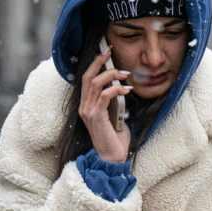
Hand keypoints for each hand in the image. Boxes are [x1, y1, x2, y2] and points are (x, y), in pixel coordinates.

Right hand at [79, 47, 132, 162]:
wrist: (112, 158)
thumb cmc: (115, 139)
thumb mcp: (114, 116)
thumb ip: (114, 103)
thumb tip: (122, 90)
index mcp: (87, 106)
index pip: (87, 80)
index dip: (95, 65)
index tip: (105, 53)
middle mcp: (84, 107)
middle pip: (87, 77)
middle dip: (99, 62)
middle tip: (110, 52)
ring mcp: (88, 112)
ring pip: (95, 84)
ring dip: (112, 75)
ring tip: (126, 75)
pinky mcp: (96, 117)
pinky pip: (104, 96)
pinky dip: (116, 89)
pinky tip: (127, 90)